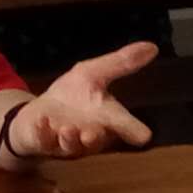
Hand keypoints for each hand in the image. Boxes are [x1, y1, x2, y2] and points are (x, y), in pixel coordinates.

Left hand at [9, 42, 156, 157]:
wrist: (39, 112)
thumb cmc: (72, 96)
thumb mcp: (93, 74)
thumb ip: (120, 63)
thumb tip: (153, 47)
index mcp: (104, 119)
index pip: (123, 125)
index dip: (133, 130)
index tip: (144, 135)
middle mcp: (87, 134)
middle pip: (96, 140)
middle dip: (95, 138)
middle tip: (93, 134)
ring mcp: (64, 141)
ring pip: (70, 145)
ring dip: (69, 139)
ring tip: (67, 130)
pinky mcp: (43, 141)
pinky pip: (42, 140)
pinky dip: (42, 132)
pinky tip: (41, 122)